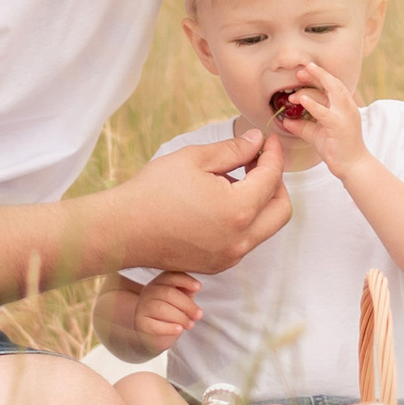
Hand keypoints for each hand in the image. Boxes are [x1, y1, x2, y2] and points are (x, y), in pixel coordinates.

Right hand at [121, 133, 289, 277]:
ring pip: (265, 227)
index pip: (272, 178)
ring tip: (232, 179)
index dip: (273, 154)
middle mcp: (240, 240)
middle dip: (276, 182)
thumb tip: (257, 141)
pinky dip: (245, 219)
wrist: (122, 230)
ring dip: (260, 202)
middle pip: (281, 210)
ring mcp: (229, 257)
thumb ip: (233, 149)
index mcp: (239, 211)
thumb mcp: (195, 159)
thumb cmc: (154, 191)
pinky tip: (220, 201)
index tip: (267, 140)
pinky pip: (245, 240)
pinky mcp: (217, 264)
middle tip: (257, 162)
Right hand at [128, 270, 200, 347]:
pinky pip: (155, 325)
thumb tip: (195, 287)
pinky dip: (170, 328)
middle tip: (199, 315)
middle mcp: (148, 292)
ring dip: (180, 317)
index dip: (185, 280)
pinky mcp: (141, 324)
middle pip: (168, 293)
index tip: (198, 287)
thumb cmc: (171, 315)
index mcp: (159, 283)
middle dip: (187, 304)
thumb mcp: (180, 300)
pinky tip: (179, 329)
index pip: (170, 276)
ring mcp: (142, 308)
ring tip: (190, 324)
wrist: (156, 336)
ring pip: (162, 308)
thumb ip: (187, 291)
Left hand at [269, 60, 366, 169]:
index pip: (333, 85)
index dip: (319, 76)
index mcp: (344, 106)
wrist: (353, 166)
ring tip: (296, 84)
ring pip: (331, 92)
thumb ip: (302, 126)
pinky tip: (302, 100)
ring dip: (312, 86)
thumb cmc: (336, 148)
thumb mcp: (316, 134)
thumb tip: (286, 121)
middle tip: (300, 71)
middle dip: (317, 74)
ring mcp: (345, 115)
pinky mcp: (339, 126)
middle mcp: (347, 107)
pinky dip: (313, 104)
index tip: (304, 71)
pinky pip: (324, 112)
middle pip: (333, 83)